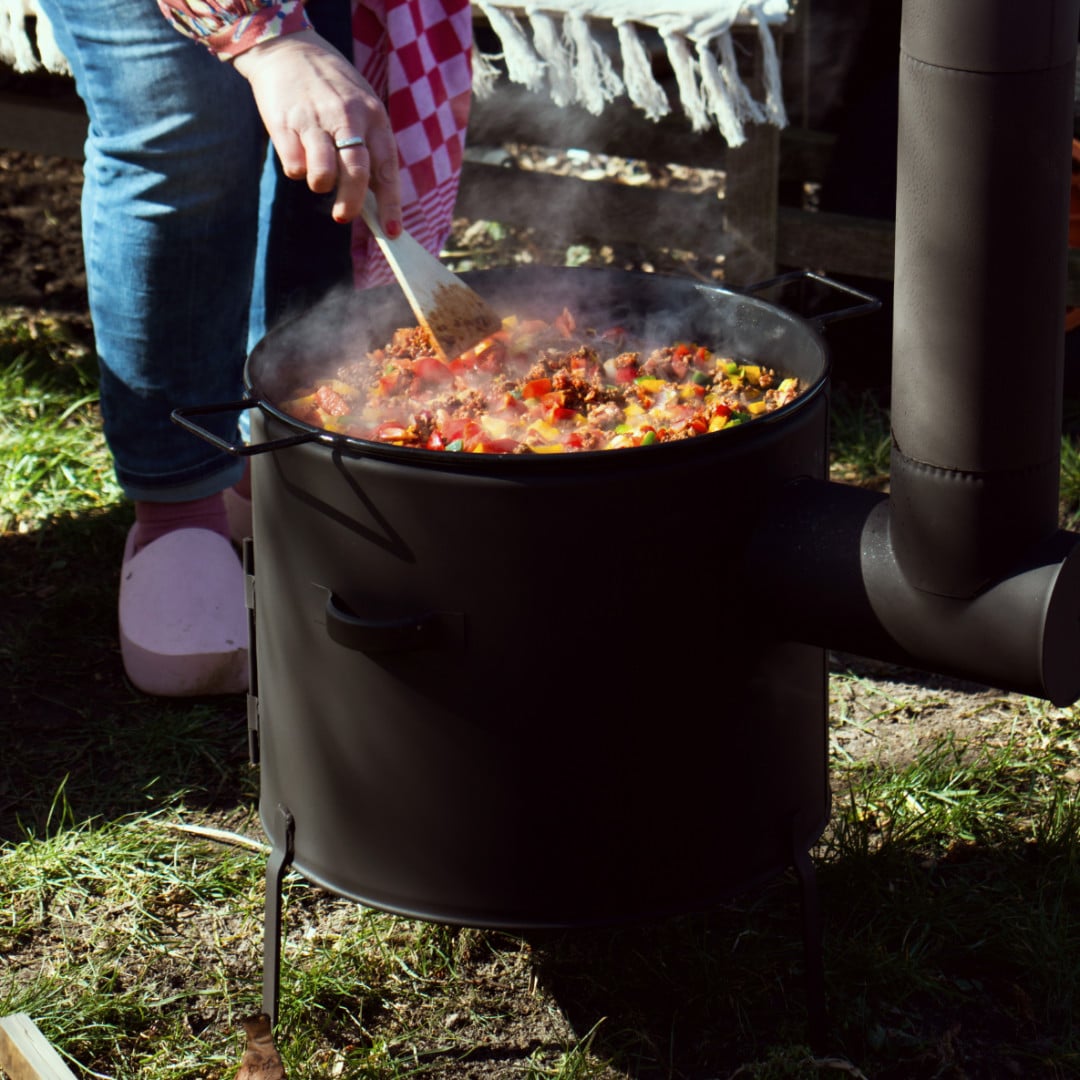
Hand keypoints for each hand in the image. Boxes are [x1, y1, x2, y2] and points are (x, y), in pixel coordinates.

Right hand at [233, 29, 401, 228]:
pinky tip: (298, 153)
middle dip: (351, 204)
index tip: (392, 232)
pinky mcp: (285, 123)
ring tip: (318, 176)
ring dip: (321, 186)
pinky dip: (298, 171)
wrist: (288, 48)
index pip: (387, 169)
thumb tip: (373, 199)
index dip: (391, 205)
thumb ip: (369, 147)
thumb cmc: (331, 89)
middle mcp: (347, 117)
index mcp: (374, 116)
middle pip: (356, 174)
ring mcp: (315, 120)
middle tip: (343, 215)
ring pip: (323, 175)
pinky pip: (295, 166)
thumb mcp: (361, 107)